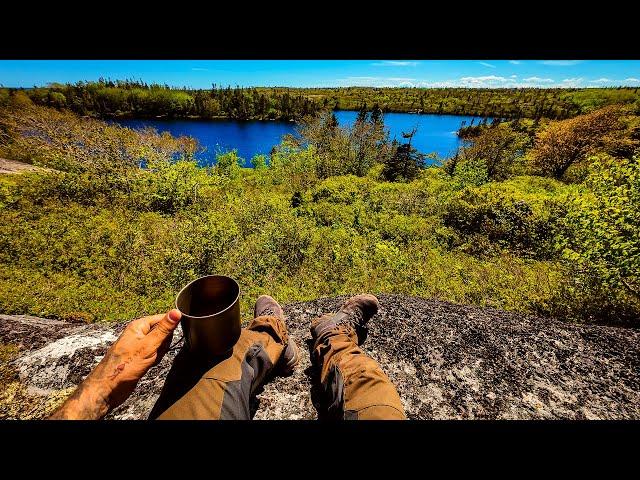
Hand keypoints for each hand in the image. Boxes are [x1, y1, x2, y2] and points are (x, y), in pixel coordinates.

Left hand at [50, 309, 181, 419]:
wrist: (110, 387)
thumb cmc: (124, 366)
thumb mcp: (148, 345)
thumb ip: (164, 329)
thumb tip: (176, 312)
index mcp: (138, 326)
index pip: (162, 318)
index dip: (169, 328)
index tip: (168, 338)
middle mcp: (138, 333)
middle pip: (163, 332)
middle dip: (163, 344)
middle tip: (155, 351)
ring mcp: (139, 345)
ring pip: (160, 345)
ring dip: (159, 354)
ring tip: (149, 360)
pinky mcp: (140, 356)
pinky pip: (155, 354)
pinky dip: (155, 360)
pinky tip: (147, 365)